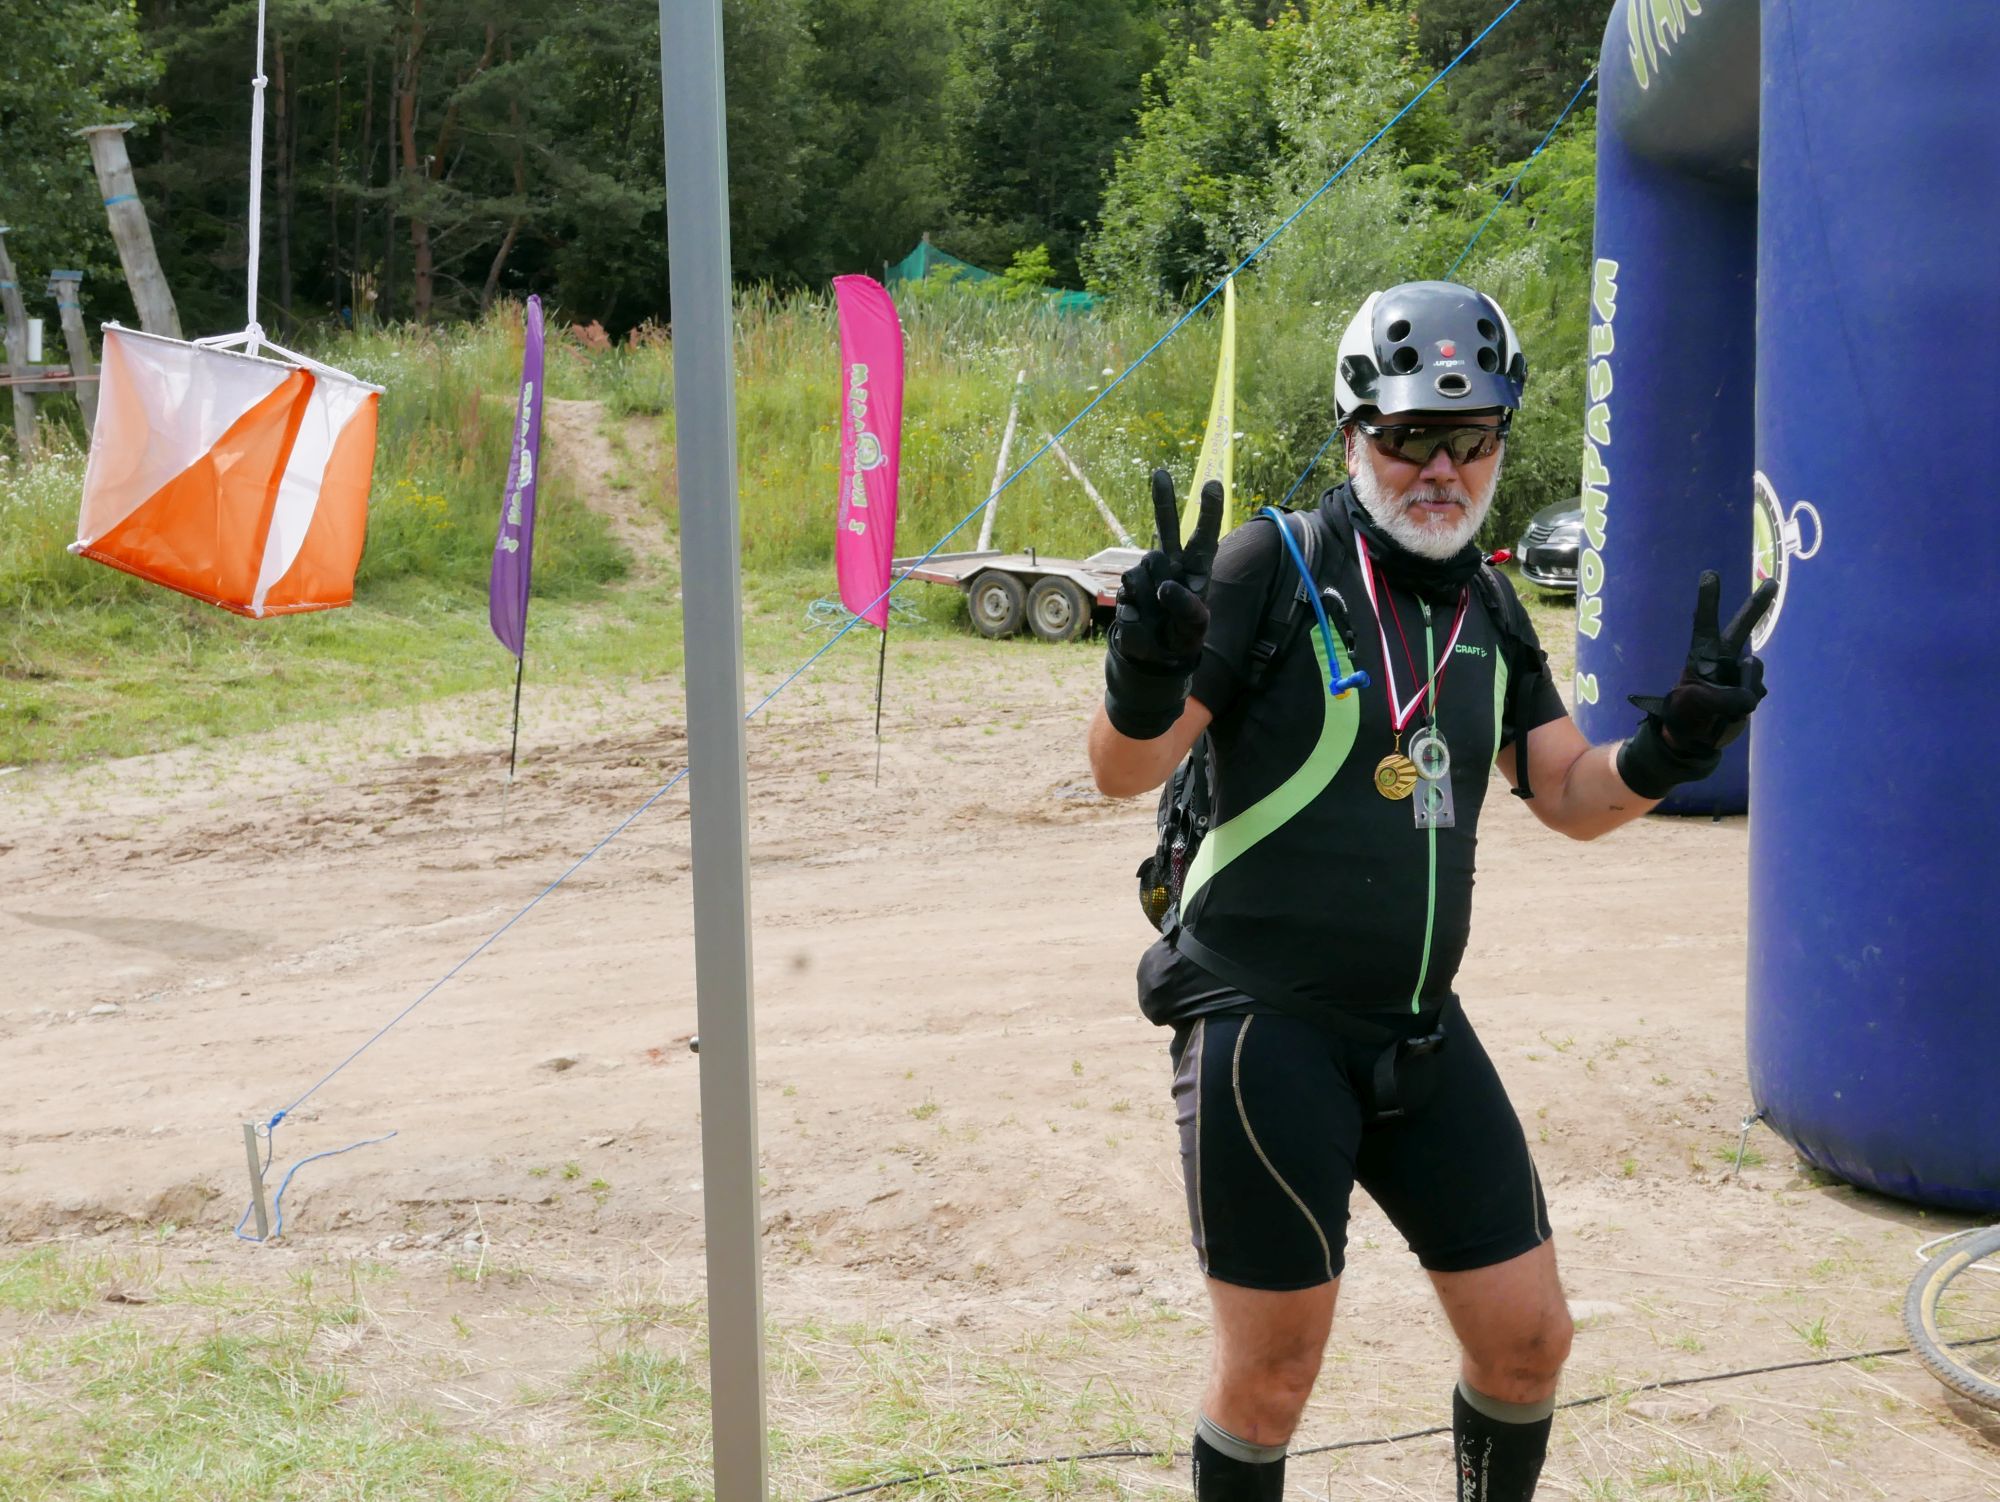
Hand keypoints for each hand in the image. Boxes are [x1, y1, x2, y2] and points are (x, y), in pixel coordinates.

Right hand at [1101, 471, 1223, 739]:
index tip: (1213, 483)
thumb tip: (1165, 584)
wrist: (1151, 661)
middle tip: (1160, 472)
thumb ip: (1187, 605)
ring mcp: (1147, 575)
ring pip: (1144, 567)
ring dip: (1150, 592)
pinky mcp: (1128, 588)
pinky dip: (1135, 605)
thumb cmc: (1182, 642)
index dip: (1208, 511)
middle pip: (1166, 527)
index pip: (1205, 537)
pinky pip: (1129, 589)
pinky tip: (1141, 618)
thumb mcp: (1196, 628)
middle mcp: (1172, 566)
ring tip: (1157, 615)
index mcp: (1197, 571)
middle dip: (1164, 499)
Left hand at [1628, 572, 1777, 752]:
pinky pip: (1757, 692)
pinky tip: (1731, 714)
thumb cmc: (1685, 717)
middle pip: (1741, 628)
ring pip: (1755, 671)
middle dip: (1757, 606)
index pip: (1704, 624)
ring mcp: (1737, 674)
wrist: (1693, 741)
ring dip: (1745, 688)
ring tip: (1722, 708)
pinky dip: (1747, 703)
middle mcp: (1721, 660)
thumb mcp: (1697, 705)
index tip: (1709, 574)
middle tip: (1772, 583)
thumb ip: (1726, 698)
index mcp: (1701, 656)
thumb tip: (1753, 696)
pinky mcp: (1749, 691)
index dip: (1708, 601)